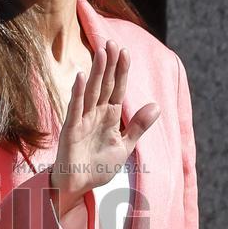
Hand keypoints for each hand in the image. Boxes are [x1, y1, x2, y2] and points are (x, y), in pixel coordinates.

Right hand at [51, 39, 159, 213]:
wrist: (79, 187)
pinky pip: (75, 108)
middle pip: (104, 84)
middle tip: (112, 41)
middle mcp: (96, 114)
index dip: (122, 71)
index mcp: (110, 117)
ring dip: (96, 72)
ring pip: (91, 91)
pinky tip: (80, 77)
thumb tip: (157, 105)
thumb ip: (138, 126)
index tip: (126, 51)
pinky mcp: (71, 130)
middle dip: (109, 64)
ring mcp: (82, 120)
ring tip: (101, 52)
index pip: (117, 89)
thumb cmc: (99, 166)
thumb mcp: (125, 146)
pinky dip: (77, 93)